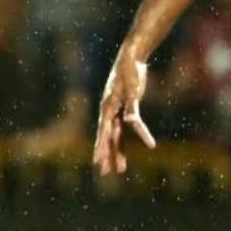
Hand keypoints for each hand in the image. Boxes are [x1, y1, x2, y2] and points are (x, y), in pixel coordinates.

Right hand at [93, 54, 155, 175]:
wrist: (131, 57)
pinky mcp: (123, 109)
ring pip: (114, 136)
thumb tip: (130, 123)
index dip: (102, 146)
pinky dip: (126, 140)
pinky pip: (123, 129)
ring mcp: (115, 111)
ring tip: (119, 170)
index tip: (98, 161)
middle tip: (105, 172)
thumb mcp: (132, 88)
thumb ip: (132, 106)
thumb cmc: (130, 70)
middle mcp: (108, 111)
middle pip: (106, 136)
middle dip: (106, 155)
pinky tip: (132, 151)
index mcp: (108, 106)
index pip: (104, 131)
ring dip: (116, 152)